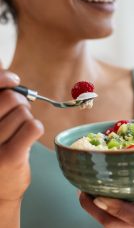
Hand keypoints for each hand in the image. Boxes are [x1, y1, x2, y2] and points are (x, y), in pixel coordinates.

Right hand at [0, 61, 43, 201]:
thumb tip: (3, 70)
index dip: (3, 78)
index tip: (14, 80)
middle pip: (10, 98)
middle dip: (20, 103)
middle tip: (19, 113)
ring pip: (24, 113)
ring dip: (26, 119)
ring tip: (19, 131)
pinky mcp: (8, 157)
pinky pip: (33, 127)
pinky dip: (35, 128)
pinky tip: (28, 137)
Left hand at [79, 173, 133, 227]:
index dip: (118, 210)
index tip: (100, 196)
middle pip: (114, 225)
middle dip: (95, 211)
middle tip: (84, 192)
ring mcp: (130, 222)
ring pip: (106, 223)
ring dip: (91, 209)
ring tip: (83, 190)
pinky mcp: (122, 218)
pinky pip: (105, 217)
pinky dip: (94, 206)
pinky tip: (89, 190)